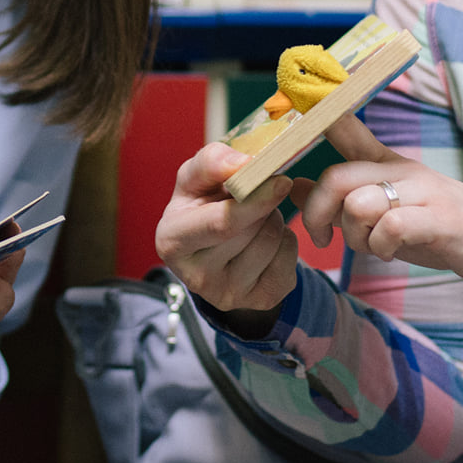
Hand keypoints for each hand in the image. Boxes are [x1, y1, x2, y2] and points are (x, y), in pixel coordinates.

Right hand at [155, 142, 300, 325]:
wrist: (212, 250)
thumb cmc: (201, 207)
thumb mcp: (194, 180)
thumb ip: (210, 162)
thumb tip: (242, 163)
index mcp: (172, 242)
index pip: (221, 224)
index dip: (254, 201)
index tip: (280, 180)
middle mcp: (196, 277)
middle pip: (252, 229)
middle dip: (262, 204)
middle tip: (253, 196)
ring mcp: (230, 294)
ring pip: (273, 240)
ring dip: (274, 219)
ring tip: (255, 219)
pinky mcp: (260, 300)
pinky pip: (290, 257)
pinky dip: (286, 240)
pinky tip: (266, 240)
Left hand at [298, 117, 462, 290]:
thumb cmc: (436, 226)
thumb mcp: (385, 209)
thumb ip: (342, 198)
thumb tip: (294, 187)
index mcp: (386, 164)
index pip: (346, 128)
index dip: (318, 115)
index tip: (296, 95)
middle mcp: (402, 169)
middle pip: (336, 178)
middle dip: (317, 214)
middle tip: (322, 239)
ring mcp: (423, 191)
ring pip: (359, 203)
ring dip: (354, 236)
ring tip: (371, 246)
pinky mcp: (440, 218)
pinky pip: (392, 226)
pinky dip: (381, 245)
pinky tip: (389, 251)